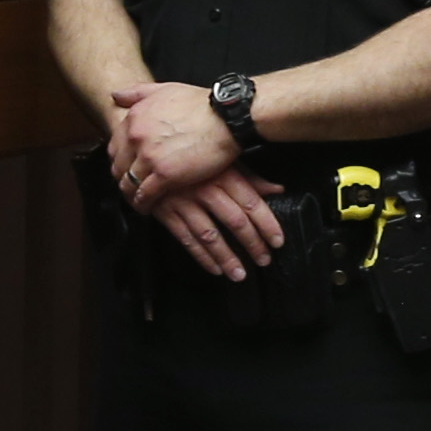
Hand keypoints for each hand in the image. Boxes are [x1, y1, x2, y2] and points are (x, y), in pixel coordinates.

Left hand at [106, 80, 241, 206]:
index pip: (114, 146)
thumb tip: (116, 93)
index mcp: (135, 117)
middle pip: (118, 166)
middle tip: (131, 186)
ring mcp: (149, 157)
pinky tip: (147, 208)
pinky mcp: (165, 175)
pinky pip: (144, 195)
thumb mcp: (165, 89)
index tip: (127, 167)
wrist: (227, 117)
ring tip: (138, 200)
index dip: (119, 160)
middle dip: (123, 178)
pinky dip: (143, 204)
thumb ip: (137, 92)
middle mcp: (136, 137)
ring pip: (128, 183)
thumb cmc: (202, 103)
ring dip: (130, 194)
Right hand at [145, 170, 285, 281]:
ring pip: (210, 235)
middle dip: (252, 244)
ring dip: (226, 257)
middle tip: (263, 260)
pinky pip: (186, 239)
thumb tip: (278, 190)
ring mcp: (184, 202)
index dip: (266, 224)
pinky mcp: (166, 213)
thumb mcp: (224, 162)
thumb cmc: (194, 159)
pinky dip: (201, 257)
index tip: (277, 241)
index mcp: (223, 175)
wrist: (153, 156)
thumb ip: (251, 179)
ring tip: (239, 274)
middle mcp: (205, 189)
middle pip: (234, 221)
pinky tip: (214, 269)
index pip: (251, 202)